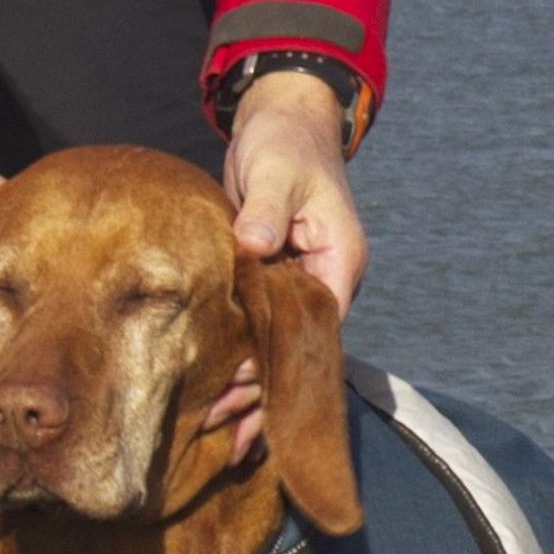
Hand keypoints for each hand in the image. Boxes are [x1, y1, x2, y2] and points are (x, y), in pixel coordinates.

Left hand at [210, 69, 367, 464]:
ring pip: (276, 348)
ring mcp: (296, 281)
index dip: (282, 368)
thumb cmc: (284, 142)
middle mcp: (324, 279)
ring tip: (216, 431)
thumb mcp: (275, 171)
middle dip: (265, 394)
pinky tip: (215, 392)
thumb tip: (254, 245)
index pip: (317, 330)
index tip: (244, 395)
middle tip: (224, 433)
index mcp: (337, 261)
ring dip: (250, 386)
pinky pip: (257, 330)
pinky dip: (239, 358)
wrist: (282, 120)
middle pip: (297, 353)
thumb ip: (266, 208)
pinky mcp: (269, 277)